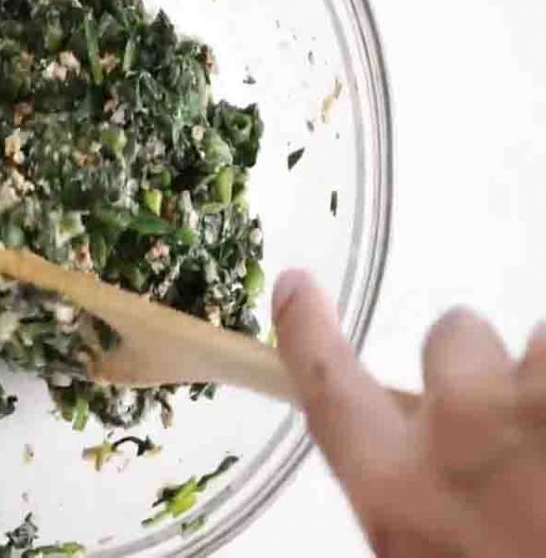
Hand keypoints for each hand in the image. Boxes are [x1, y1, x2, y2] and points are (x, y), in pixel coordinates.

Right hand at [274, 270, 545, 557]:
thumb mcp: (428, 552)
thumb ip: (414, 498)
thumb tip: (423, 438)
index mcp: (402, 492)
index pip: (329, 389)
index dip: (306, 333)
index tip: (296, 286)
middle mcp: (462, 430)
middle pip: (455, 335)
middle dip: (489, 368)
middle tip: (529, 433)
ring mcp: (542, 404)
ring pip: (544, 341)